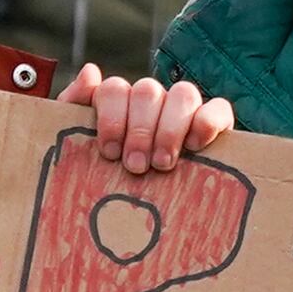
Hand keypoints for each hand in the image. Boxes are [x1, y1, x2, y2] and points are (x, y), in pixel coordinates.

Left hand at [63, 64, 231, 174]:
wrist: (135, 220)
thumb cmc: (105, 179)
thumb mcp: (80, 149)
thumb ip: (73, 107)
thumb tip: (90, 71)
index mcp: (119, 103)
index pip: (114, 89)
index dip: (111, 117)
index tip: (110, 152)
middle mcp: (152, 101)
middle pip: (148, 90)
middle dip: (140, 130)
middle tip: (137, 166)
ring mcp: (184, 109)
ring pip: (184, 94)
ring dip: (170, 128)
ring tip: (163, 163)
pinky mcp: (215, 123)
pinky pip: (219, 108)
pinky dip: (208, 122)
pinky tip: (195, 146)